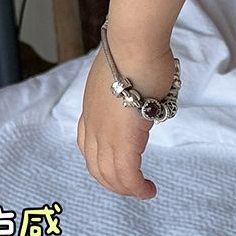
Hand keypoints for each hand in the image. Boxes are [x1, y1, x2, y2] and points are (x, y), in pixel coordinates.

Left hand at [76, 41, 165, 202]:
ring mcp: (106, 134)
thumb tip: (148, 91)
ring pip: (110, 175)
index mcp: (91, 109)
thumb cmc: (136, 50)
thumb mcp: (125, 74)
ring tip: (143, 191)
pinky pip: (128, 175)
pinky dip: (137, 188)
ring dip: (126, 188)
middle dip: (114, 182)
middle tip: (133, 186)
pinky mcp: (125, 140)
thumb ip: (130, 89)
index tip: (116, 166)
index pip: (88, 146)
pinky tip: (148, 190)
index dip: (101, 162)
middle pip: (96, 166)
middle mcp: (93, 125)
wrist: (133, 44)